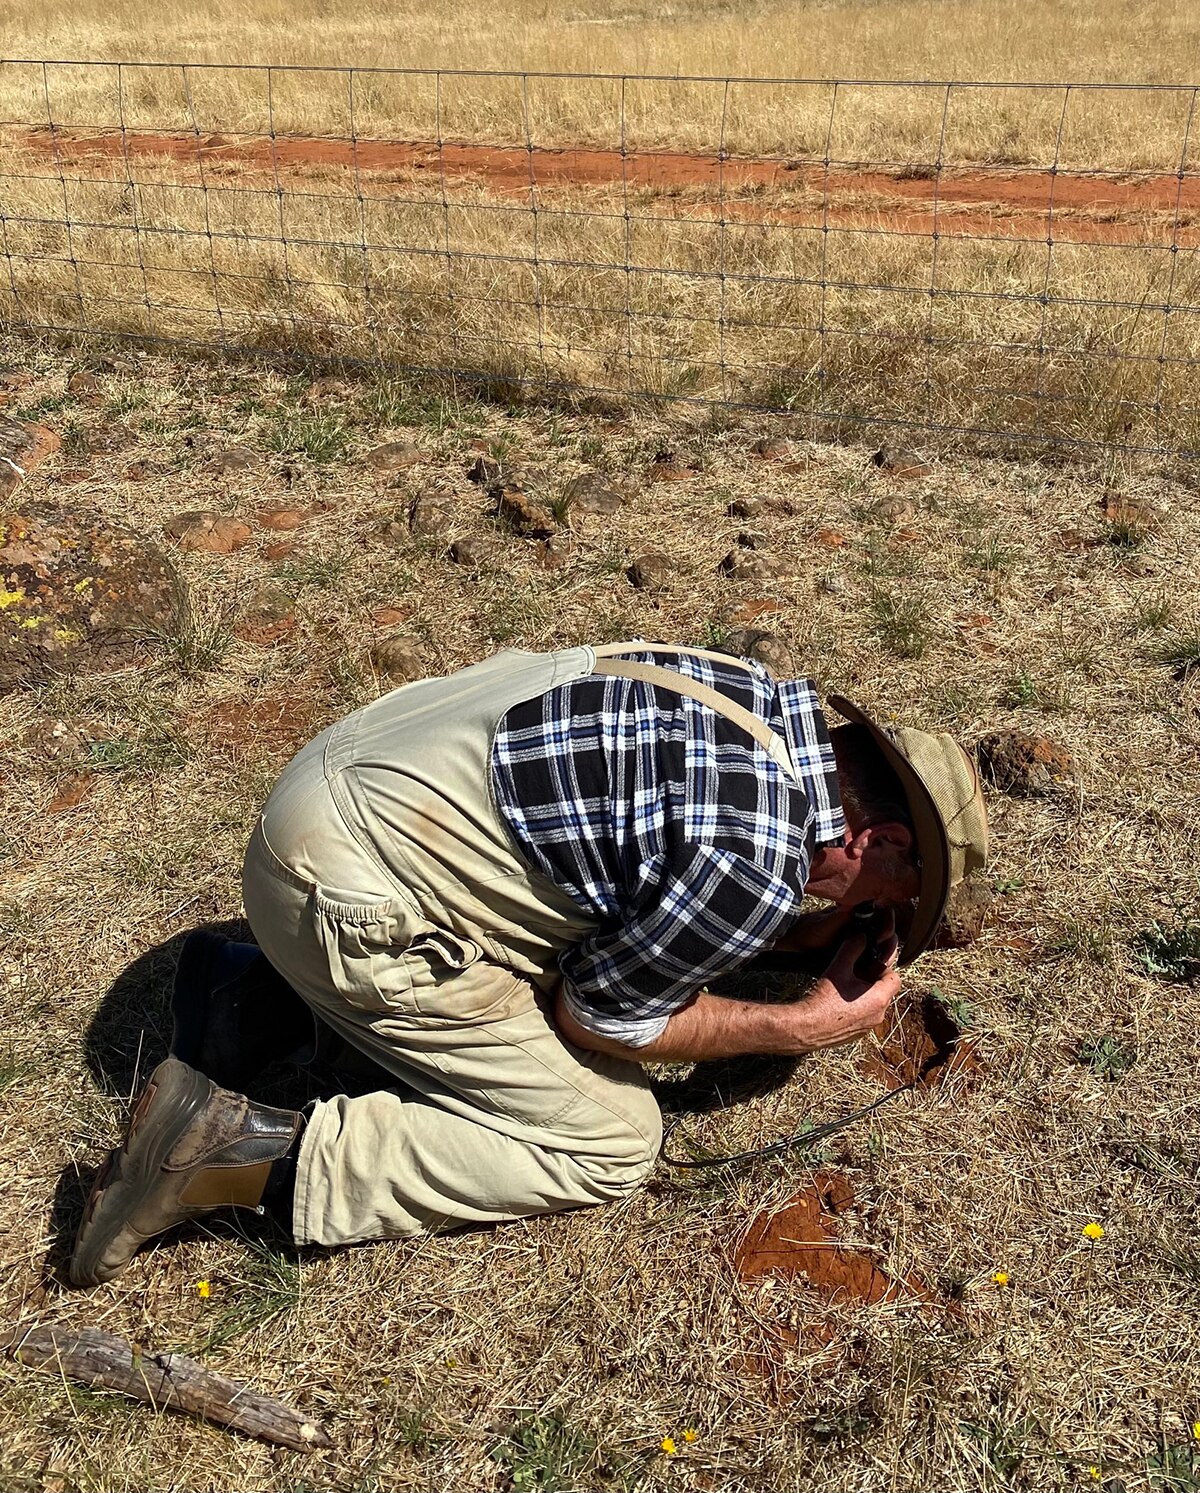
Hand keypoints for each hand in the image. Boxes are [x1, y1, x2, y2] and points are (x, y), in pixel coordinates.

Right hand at [785, 920, 900, 1051]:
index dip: (884, 967)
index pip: (895, 978)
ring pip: (875, 1004)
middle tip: (857, 972)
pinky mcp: (858, 1034)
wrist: (806, 1028)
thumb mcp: (838, 968)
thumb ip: (852, 948)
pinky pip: (865, 1016)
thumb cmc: (823, 1001)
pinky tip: (840, 1001)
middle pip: (885, 991)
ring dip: (866, 994)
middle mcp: (879, 1015)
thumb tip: (860, 936)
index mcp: (879, 999)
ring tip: (847, 985)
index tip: (870, 962)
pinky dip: (858, 1007)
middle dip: (873, 980)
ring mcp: (869, 1027)